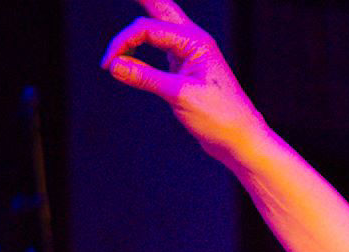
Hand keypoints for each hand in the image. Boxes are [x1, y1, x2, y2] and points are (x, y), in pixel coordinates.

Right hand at [102, 0, 268, 165]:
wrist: (241, 141)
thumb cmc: (221, 118)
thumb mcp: (180, 96)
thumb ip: (146, 78)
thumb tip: (113, 65)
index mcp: (196, 42)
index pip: (148, 29)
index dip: (123, 42)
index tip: (107, 64)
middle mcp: (194, 43)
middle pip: (161, 10)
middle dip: (143, 0)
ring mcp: (190, 55)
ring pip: (160, 26)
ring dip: (141, 22)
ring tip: (128, 11)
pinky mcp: (186, 69)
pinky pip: (161, 46)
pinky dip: (143, 43)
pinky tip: (133, 46)